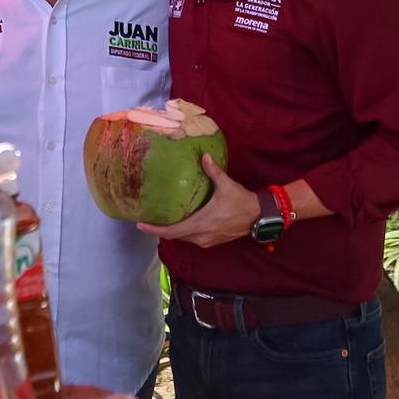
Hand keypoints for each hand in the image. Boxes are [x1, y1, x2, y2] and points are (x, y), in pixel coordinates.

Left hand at [137, 154, 259, 247]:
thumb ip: (213, 171)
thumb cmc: (241, 201)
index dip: (154, 229)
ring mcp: (207, 241)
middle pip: (174, 237)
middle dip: (159, 230)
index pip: (172, 231)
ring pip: (183, 238)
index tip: (140, 225)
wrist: (259, 216)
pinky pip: (192, 239)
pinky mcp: (212, 241)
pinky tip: (178, 224)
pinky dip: (182, 233)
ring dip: (171, 232)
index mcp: (201, 224)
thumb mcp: (226, 185)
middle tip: (146, 220)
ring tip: (159, 221)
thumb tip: (205, 156)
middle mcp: (201, 236)